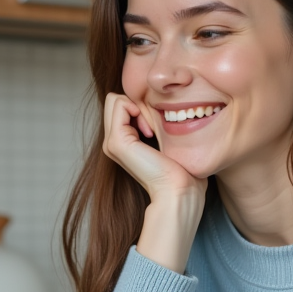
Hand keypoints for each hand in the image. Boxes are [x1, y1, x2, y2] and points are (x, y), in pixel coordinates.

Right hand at [102, 93, 206, 272]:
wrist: (178, 192)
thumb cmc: (181, 171)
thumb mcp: (166, 140)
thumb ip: (157, 123)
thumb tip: (163, 105)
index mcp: (123, 143)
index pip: (122, 105)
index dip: (140, 106)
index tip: (157, 127)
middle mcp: (113, 143)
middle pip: (115, 101)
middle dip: (136, 103)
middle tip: (153, 126)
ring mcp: (111, 143)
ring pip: (115, 100)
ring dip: (137, 105)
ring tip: (151, 129)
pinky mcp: (116, 142)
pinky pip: (119, 104)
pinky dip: (135, 107)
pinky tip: (149, 130)